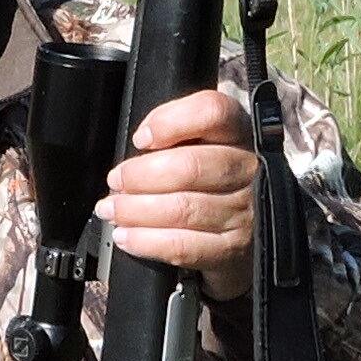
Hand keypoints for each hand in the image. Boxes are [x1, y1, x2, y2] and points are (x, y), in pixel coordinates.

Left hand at [99, 88, 256, 301]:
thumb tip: (141, 142)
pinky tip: (127, 236)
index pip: (213, 112)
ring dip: (135, 211)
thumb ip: (174, 132)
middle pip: (190, 166)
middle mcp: (248, 169)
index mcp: (238, 132)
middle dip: (140, 175)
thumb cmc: (210, 179)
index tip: (141, 139)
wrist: (245, 230)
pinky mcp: (233, 249)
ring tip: (113, 210)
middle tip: (116, 181)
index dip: (170, 122)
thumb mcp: (201, 142)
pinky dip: (147, 242)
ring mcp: (245, 211)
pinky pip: (183, 246)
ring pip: (182, 208)